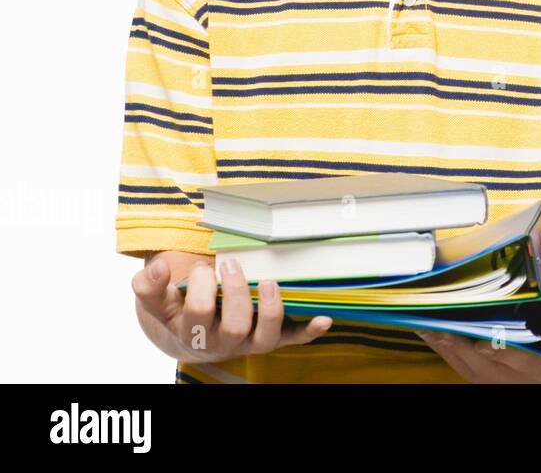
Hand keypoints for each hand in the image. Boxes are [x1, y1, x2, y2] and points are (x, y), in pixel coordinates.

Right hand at [132, 252, 332, 363]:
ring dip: (271, 310)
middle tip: (231, 264)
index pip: (198, 314)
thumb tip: (157, 267)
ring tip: (268, 281)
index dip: (201, 290)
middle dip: (235, 294)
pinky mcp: (273, 339)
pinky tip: (324, 318)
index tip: (202, 267)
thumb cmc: (175, 310)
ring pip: (265, 337)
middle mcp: (223, 343)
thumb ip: (148, 285)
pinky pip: (293, 339)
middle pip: (234, 326)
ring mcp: (250, 342)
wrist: (189, 335)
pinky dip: (309, 330)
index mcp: (192, 334)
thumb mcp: (155, 300)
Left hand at [414, 226, 540, 382]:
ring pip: (464, 365)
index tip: (457, 315)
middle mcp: (515, 371)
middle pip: (473, 358)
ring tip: (422, 318)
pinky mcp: (495, 380)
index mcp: (538, 354)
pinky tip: (433, 331)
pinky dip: (448, 351)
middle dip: (450, 335)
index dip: (477, 335)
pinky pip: (465, 369)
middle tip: (426, 312)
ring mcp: (503, 380)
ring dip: (443, 343)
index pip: (501, 348)